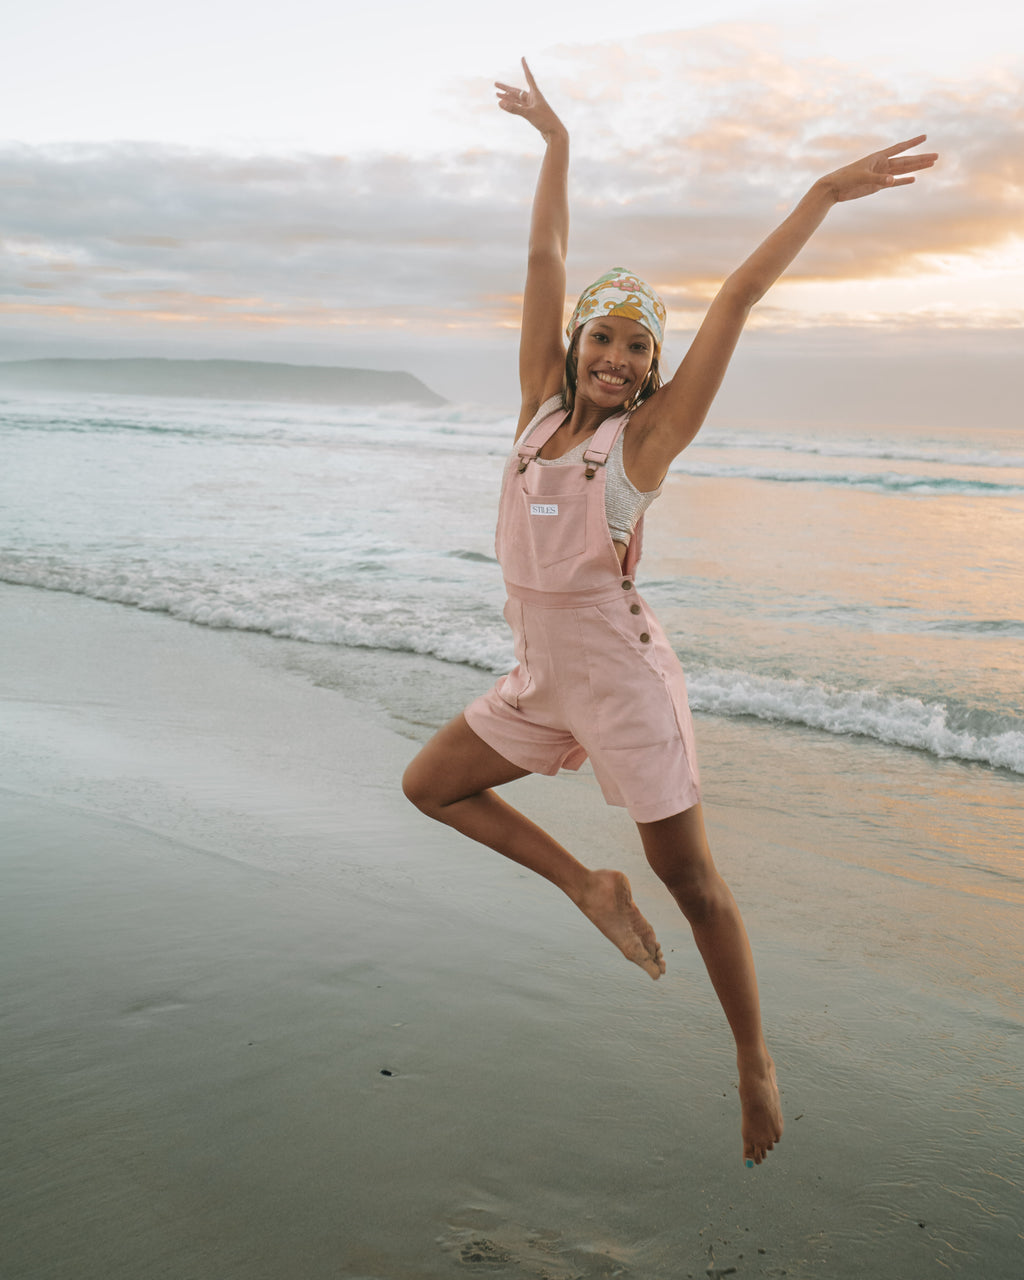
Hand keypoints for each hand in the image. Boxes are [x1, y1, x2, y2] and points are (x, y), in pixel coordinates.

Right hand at [495, 58, 565, 140]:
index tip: (523, 58)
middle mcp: (533, 98)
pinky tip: (505, 105)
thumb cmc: (545, 121)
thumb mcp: (528, 114)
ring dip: (507, 98)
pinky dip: (512, 106)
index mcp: (535, 94)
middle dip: (506, 88)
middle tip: (495, 84)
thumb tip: (500, 103)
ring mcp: (532, 106)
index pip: (529, 77)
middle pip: (517, 91)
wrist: (554, 133)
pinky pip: (519, 108)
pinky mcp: (531, 114)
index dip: (525, 67)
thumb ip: (514, 109)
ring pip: (517, 100)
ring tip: (497, 95)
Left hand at [822, 135, 937, 202]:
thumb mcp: (862, 178)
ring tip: (930, 165)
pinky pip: (894, 183)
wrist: (834, 189)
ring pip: (903, 171)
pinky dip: (903, 181)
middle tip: (936, 156)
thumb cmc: (846, 178)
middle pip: (906, 161)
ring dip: (916, 168)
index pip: (900, 148)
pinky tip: (913, 179)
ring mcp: (881, 175)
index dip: (913, 142)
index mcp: (879, 157)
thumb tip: (893, 181)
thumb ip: (879, 179)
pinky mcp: (877, 185)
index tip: (925, 136)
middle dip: (921, 158)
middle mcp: (882, 164)